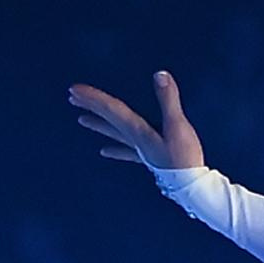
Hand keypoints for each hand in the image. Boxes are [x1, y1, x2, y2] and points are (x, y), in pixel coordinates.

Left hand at [70, 68, 205, 173]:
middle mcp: (134, 140)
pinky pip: (127, 152)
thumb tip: (159, 74)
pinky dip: (115, 150)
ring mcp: (140, 151)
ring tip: (82, 120)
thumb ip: (168, 100)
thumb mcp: (178, 126)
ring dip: (98, 125)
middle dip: (91, 107)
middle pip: (108, 120)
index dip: (93, 97)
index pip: (111, 109)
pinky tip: (104, 151)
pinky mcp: (149, 159)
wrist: (191, 187)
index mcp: (138, 130)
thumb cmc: (184, 158)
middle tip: (72, 98)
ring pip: (114, 135)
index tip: (74, 90)